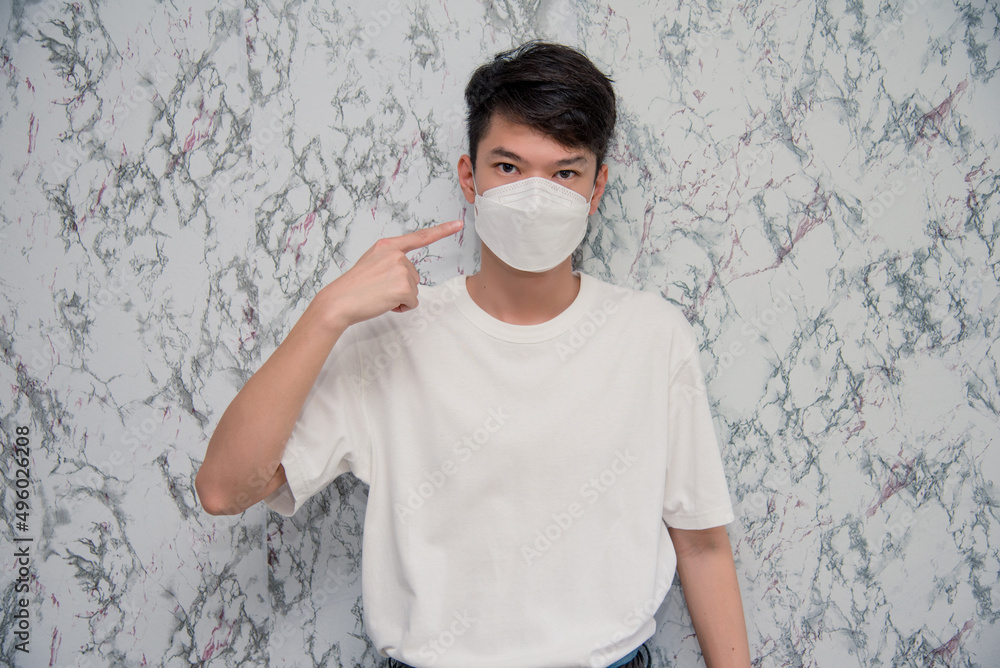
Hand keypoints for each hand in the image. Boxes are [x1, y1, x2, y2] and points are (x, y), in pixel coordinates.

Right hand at [321, 219, 463, 328]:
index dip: (442, 230)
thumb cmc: (353, 287)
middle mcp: (395, 254)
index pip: (420, 237)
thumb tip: (407, 277)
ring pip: (413, 291)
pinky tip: (384, 304)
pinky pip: (412, 303)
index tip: (459, 224)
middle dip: (400, 288)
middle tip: (378, 290)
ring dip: (399, 299)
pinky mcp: (403, 287)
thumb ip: (390, 262)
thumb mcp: (371, 263)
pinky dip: (401, 308)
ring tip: (378, 296)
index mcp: (387, 246)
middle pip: (414, 276)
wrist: (338, 302)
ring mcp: (400, 269)